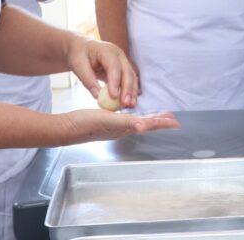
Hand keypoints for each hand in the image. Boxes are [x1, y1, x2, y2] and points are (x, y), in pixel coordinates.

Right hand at [59, 109, 179, 142]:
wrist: (67, 128)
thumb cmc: (86, 124)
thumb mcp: (108, 120)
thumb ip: (127, 123)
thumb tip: (144, 127)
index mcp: (126, 128)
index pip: (149, 124)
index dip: (162, 122)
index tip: (176, 122)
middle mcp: (122, 129)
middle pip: (146, 124)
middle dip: (159, 120)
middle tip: (172, 118)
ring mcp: (115, 128)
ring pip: (138, 122)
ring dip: (149, 119)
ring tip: (158, 116)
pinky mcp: (107, 124)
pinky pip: (126, 119)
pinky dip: (135, 116)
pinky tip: (132, 115)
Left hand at [65, 37, 138, 109]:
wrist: (81, 47)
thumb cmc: (78, 54)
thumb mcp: (78, 65)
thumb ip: (87, 80)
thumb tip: (97, 96)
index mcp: (106, 50)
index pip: (114, 66)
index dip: (115, 81)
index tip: (114, 96)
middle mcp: (118, 54)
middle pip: (127, 71)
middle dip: (128, 88)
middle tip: (125, 103)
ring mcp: (123, 61)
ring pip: (132, 76)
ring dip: (132, 91)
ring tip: (130, 105)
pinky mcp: (123, 68)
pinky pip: (130, 80)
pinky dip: (131, 90)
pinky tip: (132, 100)